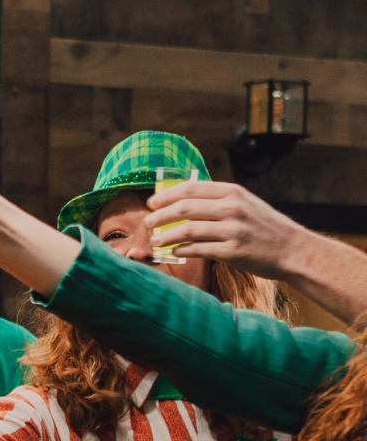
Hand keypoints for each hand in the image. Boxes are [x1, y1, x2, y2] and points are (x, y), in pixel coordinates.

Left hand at [143, 180, 312, 277]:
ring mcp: (233, 230)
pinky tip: (174, 252)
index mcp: (233, 193)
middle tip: (147, 222)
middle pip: (184, 208)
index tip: (151, 202)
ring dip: (165, 235)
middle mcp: (232, 208)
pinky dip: (181, 250)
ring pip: (186, 229)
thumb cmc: (265, 228)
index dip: (166, 195)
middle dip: (159, 215)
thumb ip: (218, 201)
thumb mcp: (245, 204)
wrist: (294, 250)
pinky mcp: (233, 252)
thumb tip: (183, 201)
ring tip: (154, 240)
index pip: (190, 188)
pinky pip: (197, 250)